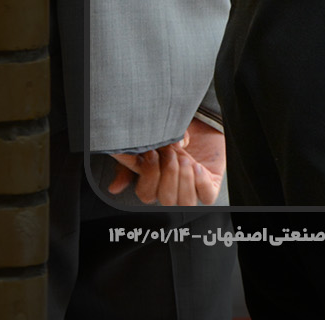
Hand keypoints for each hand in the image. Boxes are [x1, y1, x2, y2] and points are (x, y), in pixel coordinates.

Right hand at [107, 118, 222, 205]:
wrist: (203, 121)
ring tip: (185, 159)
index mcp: (154, 183)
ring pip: (185, 202)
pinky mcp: (210, 185)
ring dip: (184, 180)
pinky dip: (201, 182)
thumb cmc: (174, 133)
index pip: (146, 194)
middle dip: (168, 173)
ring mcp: (191, 188)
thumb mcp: (151, 142)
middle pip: (165, 199)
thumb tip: (114, 189)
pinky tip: (198, 167)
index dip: (149, 176)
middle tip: (171, 152)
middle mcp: (172, 189)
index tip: (151, 154)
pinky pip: (207, 196)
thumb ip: (132, 162)